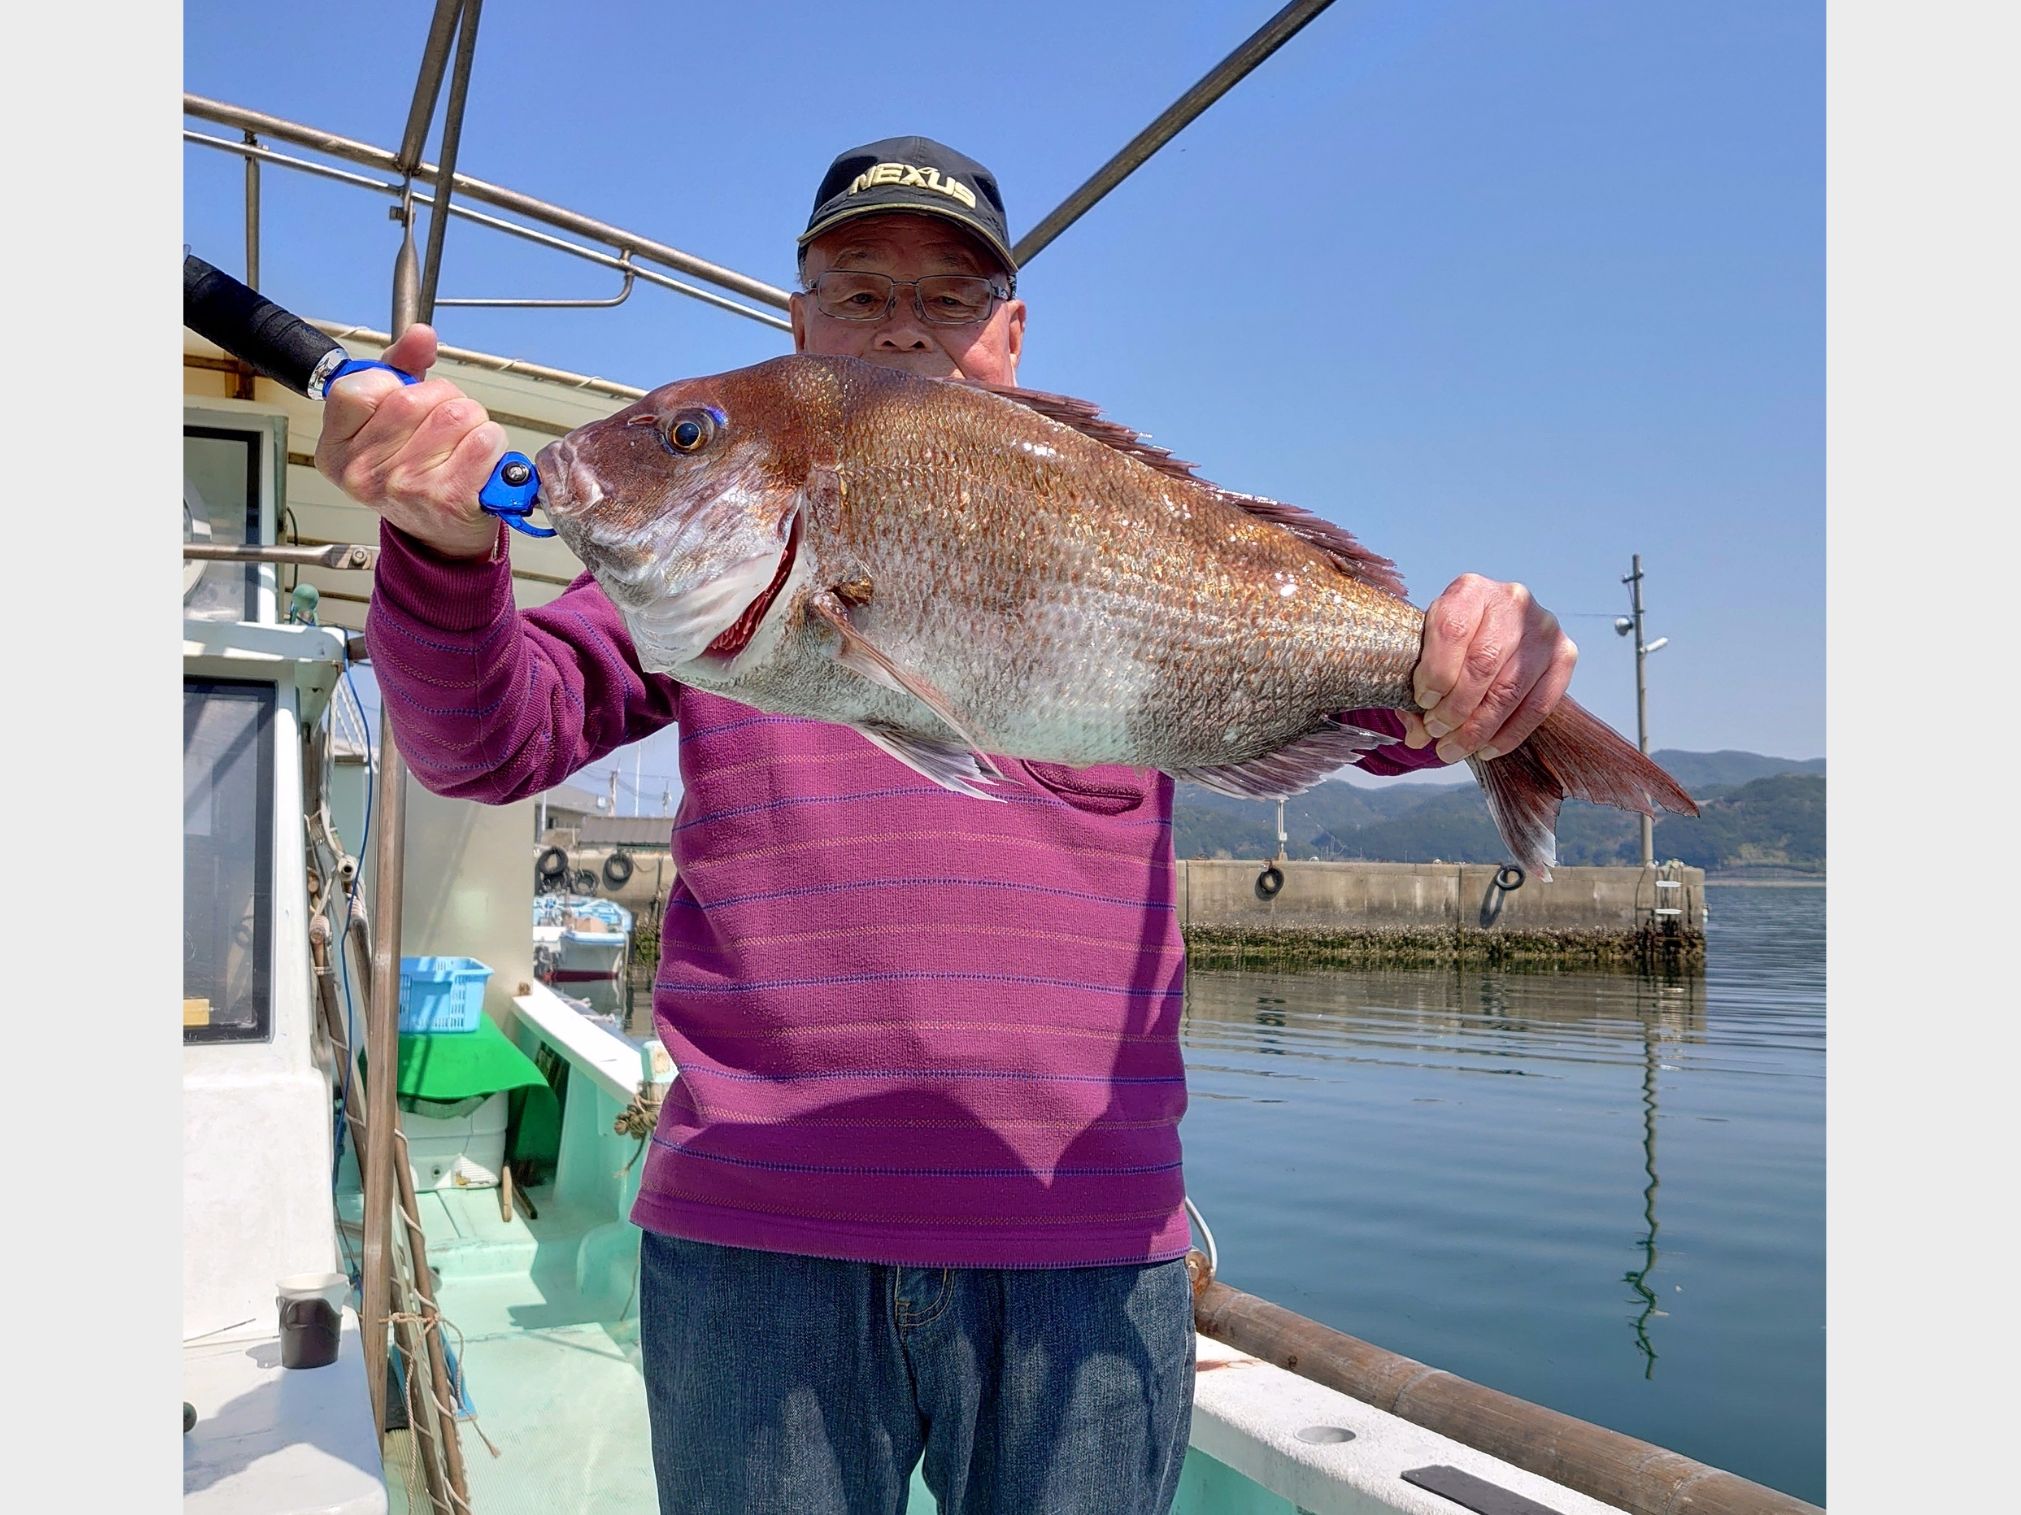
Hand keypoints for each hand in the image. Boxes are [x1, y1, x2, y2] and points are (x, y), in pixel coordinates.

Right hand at [312, 324, 505, 559]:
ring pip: (458, 414)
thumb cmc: (413, 473)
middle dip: (444, 399)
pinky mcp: (449, 498)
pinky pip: (484, 440)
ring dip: (473, 420)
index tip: (402, 400)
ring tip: (462, 443)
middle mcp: (365, 471)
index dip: (393, 384)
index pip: (360, 387)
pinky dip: (492, 442)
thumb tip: (420, 334)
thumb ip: (400, 368)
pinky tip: (479, 461)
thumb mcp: (390, 419)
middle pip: (417, 397)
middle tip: (443, 425)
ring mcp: (406, 486)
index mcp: (337, 448)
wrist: (439, 537)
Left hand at [1403, 573, 1577, 762]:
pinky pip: (1538, 706)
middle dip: (1455, 708)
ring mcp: (1544, 629)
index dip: (1436, 672)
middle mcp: (1513, 602)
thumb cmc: (1452, 642)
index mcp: (1471, 589)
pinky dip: (1508, 734)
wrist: (1493, 629)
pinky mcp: (1565, 656)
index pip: (1453, 629)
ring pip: (1509, 690)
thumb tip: (1418, 735)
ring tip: (1453, 749)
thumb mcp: (1428, 648)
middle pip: (1483, 663)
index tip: (1422, 701)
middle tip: (1436, 733)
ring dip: (1478, 729)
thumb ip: (1418, 685)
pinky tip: (1486, 749)